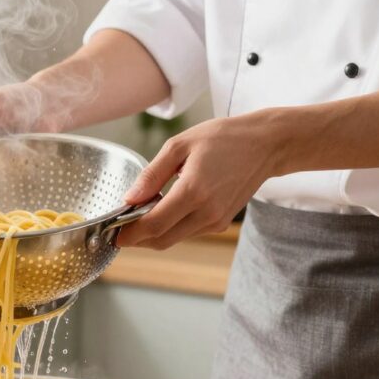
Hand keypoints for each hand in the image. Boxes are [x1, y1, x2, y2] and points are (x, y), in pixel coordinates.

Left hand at [117, 113, 282, 248]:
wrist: (266, 146)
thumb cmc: (223, 139)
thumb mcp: (180, 145)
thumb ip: (152, 174)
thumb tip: (129, 199)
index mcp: (193, 191)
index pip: (153, 225)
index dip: (129, 234)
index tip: (113, 233)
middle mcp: (206, 212)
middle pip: (161, 239)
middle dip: (137, 239)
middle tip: (120, 229)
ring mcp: (216, 221)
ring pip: (174, 239)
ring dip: (153, 233)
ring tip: (139, 216)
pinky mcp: (221, 223)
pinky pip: (187, 232)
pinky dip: (171, 227)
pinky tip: (163, 211)